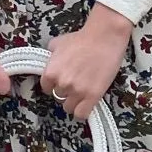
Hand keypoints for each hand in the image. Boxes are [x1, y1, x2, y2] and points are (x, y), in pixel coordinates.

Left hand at [40, 5, 133, 119]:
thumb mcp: (58, 43)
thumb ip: (50, 57)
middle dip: (66, 91)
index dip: (55, 85)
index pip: (46, 88)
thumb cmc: (82, 38)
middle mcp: (61, 83)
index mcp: (50, 72)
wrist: (104, 37)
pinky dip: (83, 111)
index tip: (63, 81)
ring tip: (83, 91)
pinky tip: (87, 103)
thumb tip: (49, 62)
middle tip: (77, 82)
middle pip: (58, 97)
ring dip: (75, 101)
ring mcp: (77, 91)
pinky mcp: (92, 96)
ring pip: (69, 107)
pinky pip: (81, 114)